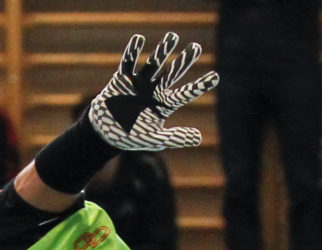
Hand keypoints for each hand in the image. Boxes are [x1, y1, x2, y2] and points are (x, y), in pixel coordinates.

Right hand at [89, 33, 218, 150]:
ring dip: (163, 50)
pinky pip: (128, 63)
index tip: (216, 77)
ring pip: (154, 64)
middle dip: (184, 60)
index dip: (200, 85)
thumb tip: (198, 138)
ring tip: (172, 36)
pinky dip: (132, 51)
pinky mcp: (123, 79)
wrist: (105, 133)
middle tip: (196, 47)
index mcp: (165, 104)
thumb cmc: (132, 137)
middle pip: (173, 72)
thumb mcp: (154, 140)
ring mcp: (140, 82)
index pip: (186, 93)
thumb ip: (175, 137)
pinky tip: (139, 39)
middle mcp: (155, 90)